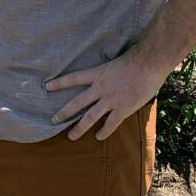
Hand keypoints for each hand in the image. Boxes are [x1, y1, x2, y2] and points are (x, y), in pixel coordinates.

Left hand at [46, 47, 166, 140]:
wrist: (148, 63)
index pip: (73, 78)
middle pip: (77, 102)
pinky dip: (104, 131)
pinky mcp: (122, 109)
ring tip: (71, 136)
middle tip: (54, 120)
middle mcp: (100, 88)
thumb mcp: (115, 61)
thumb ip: (109, 70)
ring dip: (79, 128)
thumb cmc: (136, 58)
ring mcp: (110, 100)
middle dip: (64, 112)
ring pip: (90, 117)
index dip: (59, 83)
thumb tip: (109, 72)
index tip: (47, 87)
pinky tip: (98, 137)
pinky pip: (110, 124)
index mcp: (98, 74)